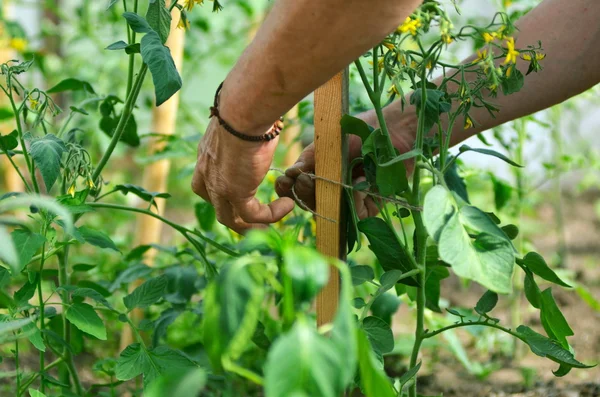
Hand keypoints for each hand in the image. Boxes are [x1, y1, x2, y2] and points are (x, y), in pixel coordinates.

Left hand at [191, 117, 294, 233]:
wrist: (243, 111)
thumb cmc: (246, 108)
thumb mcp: (242, 125)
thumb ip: (248, 134)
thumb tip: (266, 125)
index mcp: (206, 156)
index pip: (206, 184)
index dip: (222, 195)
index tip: (243, 196)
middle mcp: (207, 173)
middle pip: (216, 206)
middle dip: (235, 218)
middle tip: (253, 223)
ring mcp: (218, 186)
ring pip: (230, 218)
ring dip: (250, 226)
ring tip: (269, 228)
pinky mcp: (235, 193)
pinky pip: (253, 215)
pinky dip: (271, 215)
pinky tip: (287, 206)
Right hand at [275, 106, 416, 218]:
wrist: (393, 129)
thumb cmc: (360, 130)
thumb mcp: (330, 142)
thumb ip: (310, 159)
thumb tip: (290, 174)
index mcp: (317, 172)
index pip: (296, 188)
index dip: (287, 188)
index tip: (286, 181)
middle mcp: (332, 187)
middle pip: (310, 203)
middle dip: (306, 193)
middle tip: (307, 179)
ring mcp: (350, 198)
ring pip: (331, 212)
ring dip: (329, 198)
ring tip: (335, 180)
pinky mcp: (370, 205)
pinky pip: (356, 214)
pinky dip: (356, 201)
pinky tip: (362, 184)